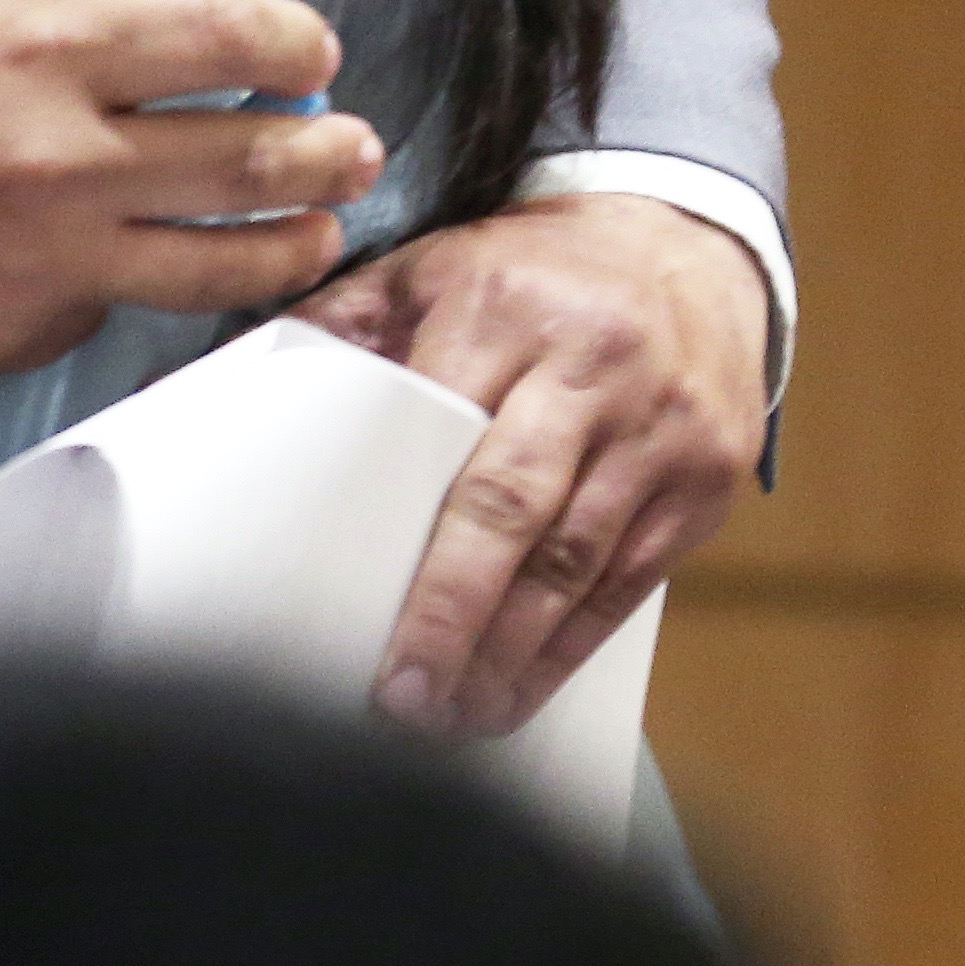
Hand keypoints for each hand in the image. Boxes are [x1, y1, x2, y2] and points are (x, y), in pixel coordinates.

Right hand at [0, 0, 382, 392]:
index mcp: (33, 51)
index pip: (220, 34)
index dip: (290, 37)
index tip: (309, 47)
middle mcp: (60, 159)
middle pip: (252, 156)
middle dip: (328, 146)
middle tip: (352, 140)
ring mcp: (48, 261)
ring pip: (223, 263)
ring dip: (295, 237)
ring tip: (320, 225)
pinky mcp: (18, 335)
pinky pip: (110, 308)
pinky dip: (137, 284)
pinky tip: (141, 268)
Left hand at [298, 195, 769, 738]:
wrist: (686, 248)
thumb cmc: (534, 271)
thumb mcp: (436, 264)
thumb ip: (350, 318)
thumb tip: (255, 377)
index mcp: (504, 309)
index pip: (444, 429)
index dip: (409, 528)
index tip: (356, 606)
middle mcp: (591, 370)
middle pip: (519, 509)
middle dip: (460, 613)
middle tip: (408, 697)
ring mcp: (661, 430)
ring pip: (581, 562)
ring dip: (514, 653)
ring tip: (453, 717)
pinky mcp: (708, 482)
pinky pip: (633, 582)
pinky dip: (574, 646)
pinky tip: (521, 690)